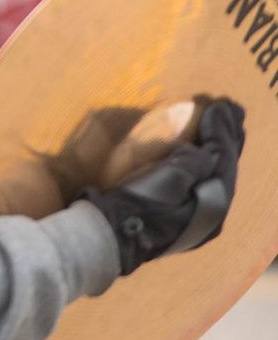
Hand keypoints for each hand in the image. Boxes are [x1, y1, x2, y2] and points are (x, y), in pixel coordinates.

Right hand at [81, 99, 244, 274]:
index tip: (219, 104)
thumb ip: (193, 162)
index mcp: (213, 204)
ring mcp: (193, 217)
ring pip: (213, 176)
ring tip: (222, 125)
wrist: (109, 236)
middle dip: (228, 137)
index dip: (222, 130)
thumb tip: (198, 151)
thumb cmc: (138, 205)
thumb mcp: (169, 179)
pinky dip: (203, 162)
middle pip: (224, 168)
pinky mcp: (175, 216)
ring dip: (218, 148)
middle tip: (230, 108)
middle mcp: (210, 214)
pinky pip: (200, 182)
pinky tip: (198, 154)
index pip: (223, 158)